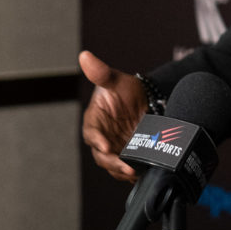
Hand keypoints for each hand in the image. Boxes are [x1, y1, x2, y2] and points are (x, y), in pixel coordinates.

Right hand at [79, 50, 147, 181]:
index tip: (105, 146)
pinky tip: (142, 174)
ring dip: (123, 170)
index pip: (91, 133)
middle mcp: (102, 138)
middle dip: (113, 162)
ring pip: (115, 165)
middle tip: (125, 166)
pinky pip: (128, 167)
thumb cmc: (124, 89)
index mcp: (94, 121)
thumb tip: (85, 55)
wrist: (145, 99)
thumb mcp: (115, 79)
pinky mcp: (128, 156)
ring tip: (135, 172)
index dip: (97, 140)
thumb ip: (101, 72)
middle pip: (102, 155)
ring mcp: (115, 149)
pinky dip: (134, 172)